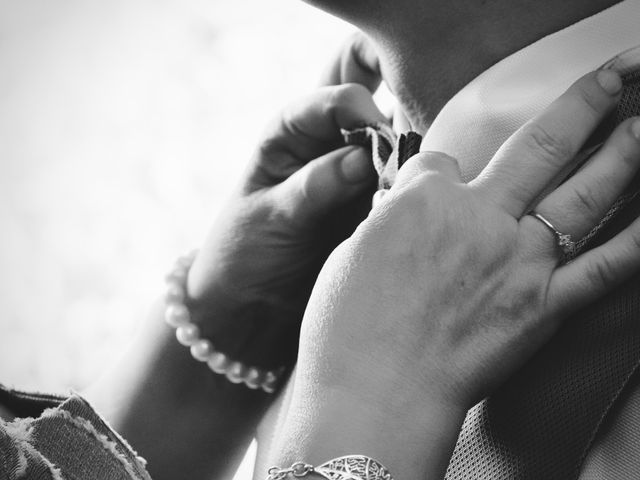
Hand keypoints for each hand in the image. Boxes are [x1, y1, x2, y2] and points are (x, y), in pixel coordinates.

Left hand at [186, 47, 385, 366]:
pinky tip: (416, 219)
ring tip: (409, 201)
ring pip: (397, 160)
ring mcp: (357, 181)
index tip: (383, 140)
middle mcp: (329, 148)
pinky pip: (402, 198)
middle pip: (376, 121)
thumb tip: (365, 158)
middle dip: (396, 137)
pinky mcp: (374, 213)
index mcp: (293, 132)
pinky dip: (411, 203)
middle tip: (404, 170)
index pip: (337, 99)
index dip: (364, 112)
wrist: (251, 308)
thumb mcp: (269, 216)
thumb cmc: (243, 254)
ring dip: (407, 174)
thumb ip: (314, 186)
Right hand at [276, 71, 639, 474]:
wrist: (372, 392)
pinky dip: (638, 242)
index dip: (440, 172)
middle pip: (539, 144)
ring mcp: (516, 260)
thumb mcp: (351, 252)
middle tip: (616, 74)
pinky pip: (604, 269)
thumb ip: (390, 220)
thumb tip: (405, 207)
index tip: (440, 185)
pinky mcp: (541, 308)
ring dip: (623, 152)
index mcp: (423, 199)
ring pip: (583, 193)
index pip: (441, 162)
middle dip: (583, 102)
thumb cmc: (346, 326)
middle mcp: (478, 217)